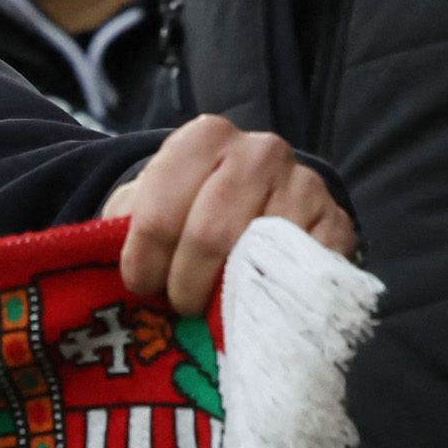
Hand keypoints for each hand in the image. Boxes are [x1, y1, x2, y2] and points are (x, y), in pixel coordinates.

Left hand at [110, 116, 354, 315]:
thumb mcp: (145, 206)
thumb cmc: (186, 210)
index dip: (144, 262)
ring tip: (210, 310)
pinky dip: (277, 300)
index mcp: (204, 137)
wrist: (255, 202)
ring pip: (258, 258)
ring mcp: (305, 185)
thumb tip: (109, 275)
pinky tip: (254, 309)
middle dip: (184, 285)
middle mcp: (260, 151)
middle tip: (177, 308)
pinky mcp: (338, 224)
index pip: (159, 212)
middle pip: (211, 236)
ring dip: (228, 299)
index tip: (140, 288)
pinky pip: (305, 274)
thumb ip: (124, 227)